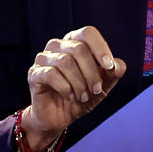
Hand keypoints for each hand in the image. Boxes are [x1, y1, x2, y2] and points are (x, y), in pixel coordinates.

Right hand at [22, 25, 125, 151]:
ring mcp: (43, 58)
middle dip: (91, 72)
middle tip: (96, 90)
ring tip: (83, 97)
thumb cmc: (81, 97)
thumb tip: (118, 65)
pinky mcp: (34, 73)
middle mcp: (57, 46)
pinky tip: (70, 96)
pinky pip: (51, 74)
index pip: (88, 33)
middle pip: (79, 48)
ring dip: (79, 82)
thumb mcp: (102, 87)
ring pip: (65, 61)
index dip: (100, 48)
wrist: (60, 118)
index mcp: (74, 42)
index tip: (109, 67)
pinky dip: (65, 87)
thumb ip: (112, 74)